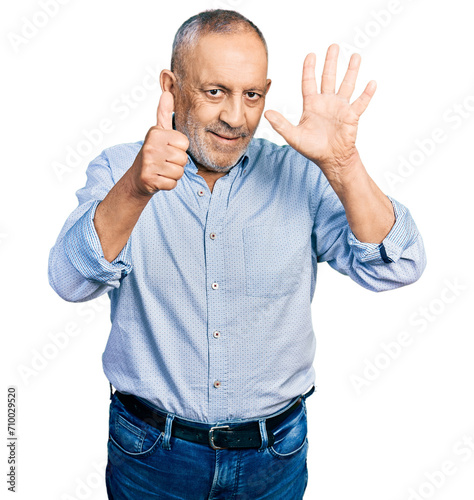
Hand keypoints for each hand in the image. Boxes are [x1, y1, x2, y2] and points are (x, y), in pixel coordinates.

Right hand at [129, 91, 188, 195]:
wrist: (137, 178)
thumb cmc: (153, 153)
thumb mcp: (158, 132)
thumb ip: (164, 113)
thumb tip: (167, 93)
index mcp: (155, 133)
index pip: (184, 143)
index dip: (179, 149)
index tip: (167, 149)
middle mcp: (150, 146)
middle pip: (183, 158)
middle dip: (177, 163)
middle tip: (164, 161)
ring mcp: (149, 164)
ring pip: (179, 172)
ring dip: (173, 174)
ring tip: (162, 170)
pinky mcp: (149, 179)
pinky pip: (172, 184)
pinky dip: (168, 184)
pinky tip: (159, 179)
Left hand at [265, 44, 375, 180]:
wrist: (331, 159)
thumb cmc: (312, 149)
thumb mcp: (293, 136)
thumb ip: (281, 124)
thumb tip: (267, 113)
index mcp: (312, 105)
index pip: (309, 82)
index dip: (309, 69)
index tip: (311, 55)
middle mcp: (326, 103)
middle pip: (328, 77)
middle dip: (331, 62)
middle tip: (333, 46)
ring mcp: (340, 108)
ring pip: (347, 84)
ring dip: (351, 71)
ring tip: (355, 56)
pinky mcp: (352, 116)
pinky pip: (361, 102)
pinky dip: (367, 93)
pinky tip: (371, 83)